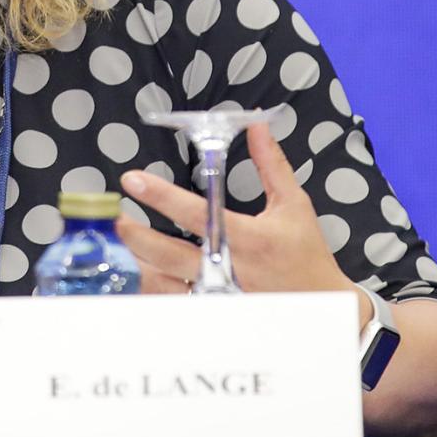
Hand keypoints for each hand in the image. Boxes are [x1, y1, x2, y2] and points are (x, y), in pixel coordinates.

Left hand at [115, 122, 358, 309]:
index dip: (162, 196)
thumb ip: (271, 163)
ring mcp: (222, 294)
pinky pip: (179, 302)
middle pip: (172, 255)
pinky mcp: (218, 311)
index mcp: (249, 238)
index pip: (197, 213)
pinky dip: (157, 289)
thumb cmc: (306, 252)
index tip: (134, 179)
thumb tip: (257, 126)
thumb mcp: (293, 204)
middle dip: (138, 237)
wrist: (323, 304)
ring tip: (116, 244)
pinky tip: (138, 274)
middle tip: (113, 218)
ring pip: (170, 284)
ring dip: (141, 264)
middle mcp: (231, 269)